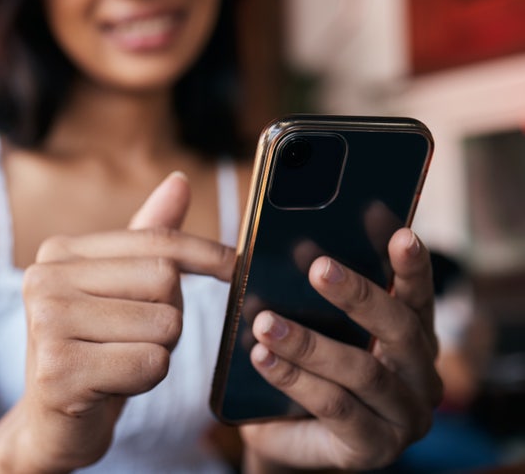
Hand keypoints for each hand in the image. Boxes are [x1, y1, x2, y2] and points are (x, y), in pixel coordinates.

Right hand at [0, 173, 234, 472]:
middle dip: (169, 316)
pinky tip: (113, 385)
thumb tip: (179, 181)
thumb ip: (147, 238)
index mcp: (59, 252)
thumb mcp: (119, 290)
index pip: (155, 241)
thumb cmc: (94, 348)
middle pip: (164, 280)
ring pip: (164, 324)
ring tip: (120, 360)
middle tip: (134, 337)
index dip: (206, 253)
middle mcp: (44, 279)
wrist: (53, 421)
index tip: (236, 265)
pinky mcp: (59, 371)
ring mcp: (47, 324)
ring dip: (159, 351)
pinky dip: (147, 378)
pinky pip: (151, 363)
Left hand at [240, 229, 442, 470]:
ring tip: (266, 322)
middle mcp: (421, 376)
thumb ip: (322, 297)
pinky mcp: (375, 447)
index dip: (413, 267)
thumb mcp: (317, 327)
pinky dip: (295, 379)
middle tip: (318, 268)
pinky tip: (261, 358)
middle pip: (400, 330)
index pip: (419, 296)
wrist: (285, 434)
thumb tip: (298, 245)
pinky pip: (334, 406)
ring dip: (309, 343)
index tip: (400, 234)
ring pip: (363, 371)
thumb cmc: (307, 369)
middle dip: (358, 296)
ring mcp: (405, 417)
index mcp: (414, 338)